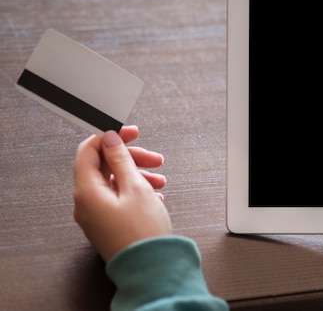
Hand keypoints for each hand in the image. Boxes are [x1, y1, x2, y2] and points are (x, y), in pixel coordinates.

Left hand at [73, 126, 171, 261]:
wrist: (150, 268)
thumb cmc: (142, 233)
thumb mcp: (135, 187)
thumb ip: (121, 159)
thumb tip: (110, 140)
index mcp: (86, 191)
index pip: (88, 151)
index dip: (109, 137)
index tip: (128, 132)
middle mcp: (86, 203)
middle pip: (103, 166)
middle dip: (130, 158)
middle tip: (153, 158)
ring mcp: (96, 215)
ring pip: (114, 182)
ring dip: (136, 175)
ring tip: (159, 180)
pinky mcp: (107, 224)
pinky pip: (118, 198)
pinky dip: (135, 190)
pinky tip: (153, 194)